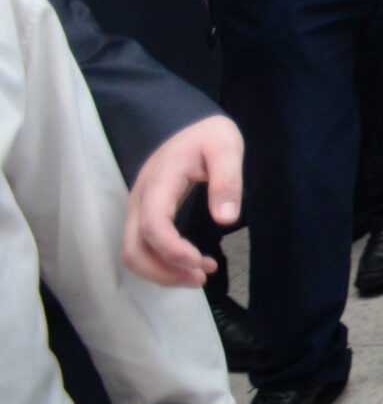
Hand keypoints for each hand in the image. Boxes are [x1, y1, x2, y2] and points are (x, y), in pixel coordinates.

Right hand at [123, 115, 241, 285]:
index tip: (198, 262)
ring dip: (162, 271)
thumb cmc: (210, 136)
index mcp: (160, 179)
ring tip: (202, 274)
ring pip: (134, 252)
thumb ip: (227, 180)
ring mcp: (138, 207)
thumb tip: (226, 219)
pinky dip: (163, 262)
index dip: (170, 248)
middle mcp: (141, 197)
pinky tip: (194, 262)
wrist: (193, 126)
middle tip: (201, 277)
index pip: (152, 222)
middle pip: (133, 247)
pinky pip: (143, 246)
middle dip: (163, 271)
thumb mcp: (226, 147)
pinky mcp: (144, 215)